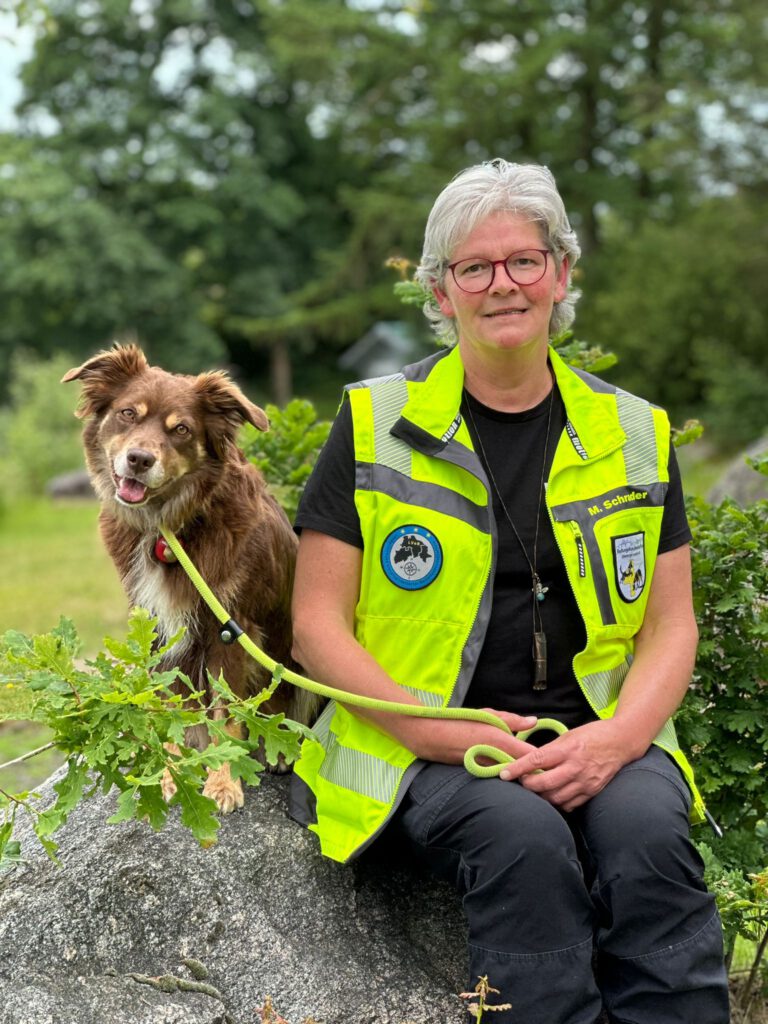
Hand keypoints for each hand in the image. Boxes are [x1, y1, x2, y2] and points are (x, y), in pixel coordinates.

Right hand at [398, 708, 538, 764]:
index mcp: (498, 740)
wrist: (429, 736)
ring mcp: (486, 768)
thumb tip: (534, 721)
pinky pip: (498, 775)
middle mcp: (494, 757)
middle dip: (534, 771)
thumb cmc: (458, 720)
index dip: (543, 761)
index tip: (555, 761)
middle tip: (548, 771)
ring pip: (510, 775)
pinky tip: (509, 772)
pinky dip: (505, 774)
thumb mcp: (487, 713)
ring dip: (520, 774)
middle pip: (522, 770)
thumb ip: (512, 719)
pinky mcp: (478, 774)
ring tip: (532, 774)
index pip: (529, 756)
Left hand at [497, 719, 633, 811]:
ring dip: (542, 796)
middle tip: (522, 781)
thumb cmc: (592, 735)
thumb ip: (550, 749)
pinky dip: (558, 802)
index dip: (517, 769)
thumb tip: (530, 761)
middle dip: (528, 786)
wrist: (621, 742)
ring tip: (536, 789)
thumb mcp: (569, 735)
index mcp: (568, 749)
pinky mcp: (592, 792)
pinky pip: (569, 804)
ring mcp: (585, 782)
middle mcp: (576, 767)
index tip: (504, 774)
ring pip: (555, 798)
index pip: (537, 761)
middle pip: (544, 784)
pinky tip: (554, 795)